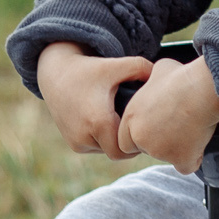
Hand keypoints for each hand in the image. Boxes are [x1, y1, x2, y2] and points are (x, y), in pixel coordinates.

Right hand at [35, 43, 152, 158]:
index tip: (146, 127)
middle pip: (118, 153)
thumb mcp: (117, 65)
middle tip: (140, 128)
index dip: (138, 142)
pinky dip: (105, 141)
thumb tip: (162, 77)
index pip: (126, 149)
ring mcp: (76, 142)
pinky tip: (113, 125)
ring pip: (107, 152)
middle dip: (129, 143)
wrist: (56, 74)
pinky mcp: (73, 143)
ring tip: (126, 124)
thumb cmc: (90, 69)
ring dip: (116, 142)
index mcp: (98, 122)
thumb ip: (143, 69)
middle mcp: (84, 136)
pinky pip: (97, 149)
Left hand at [115, 57, 218, 172]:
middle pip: (145, 149)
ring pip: (167, 156)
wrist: (201, 89)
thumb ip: (151, 83)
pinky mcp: (180, 159)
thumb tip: (157, 80)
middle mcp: (141, 137)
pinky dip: (192, 158)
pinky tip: (198, 144)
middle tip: (174, 126)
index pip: (126, 139)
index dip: (140, 133)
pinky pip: (186, 165)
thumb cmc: (182, 77)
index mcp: (132, 117)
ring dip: (177, 147)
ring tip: (191, 127)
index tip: (155, 126)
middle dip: (158, 142)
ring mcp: (160, 151)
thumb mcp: (158, 71)